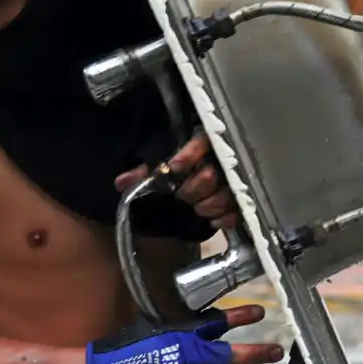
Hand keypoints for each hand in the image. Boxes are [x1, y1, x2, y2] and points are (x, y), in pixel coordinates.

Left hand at [115, 133, 238, 228]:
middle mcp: (222, 158)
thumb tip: (121, 183)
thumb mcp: (162, 164)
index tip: (174, 169)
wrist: (202, 175)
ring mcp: (235, 179)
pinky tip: (213, 221)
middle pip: (210, 175)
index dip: (187, 156)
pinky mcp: (241, 199)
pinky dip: (225, 218)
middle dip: (192, 190)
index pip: (200, 143)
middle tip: (181, 196)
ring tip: (197, 209)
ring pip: (225, 194)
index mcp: (204, 142)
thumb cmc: (183, 166)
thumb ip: (144, 172)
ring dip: (208, 205)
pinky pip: (237, 210)